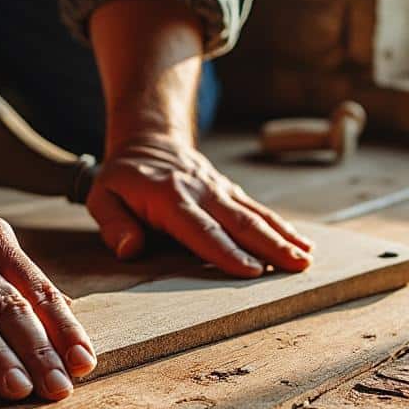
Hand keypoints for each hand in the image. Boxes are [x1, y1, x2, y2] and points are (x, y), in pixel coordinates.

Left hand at [85, 134, 314, 276]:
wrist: (148, 139)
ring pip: (254, 214)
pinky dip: (281, 226)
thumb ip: (114, 224)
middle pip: (238, 222)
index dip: (225, 250)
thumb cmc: (122, 179)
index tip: (250, 269)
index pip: (200, 229)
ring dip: (282, 237)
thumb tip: (129, 248)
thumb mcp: (102, 197)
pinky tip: (302, 243)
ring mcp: (219, 190)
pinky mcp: (230, 191)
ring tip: (306, 258)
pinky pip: (258, 209)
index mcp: (168, 197)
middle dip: (269, 246)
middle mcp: (200, 192)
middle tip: (296, 266)